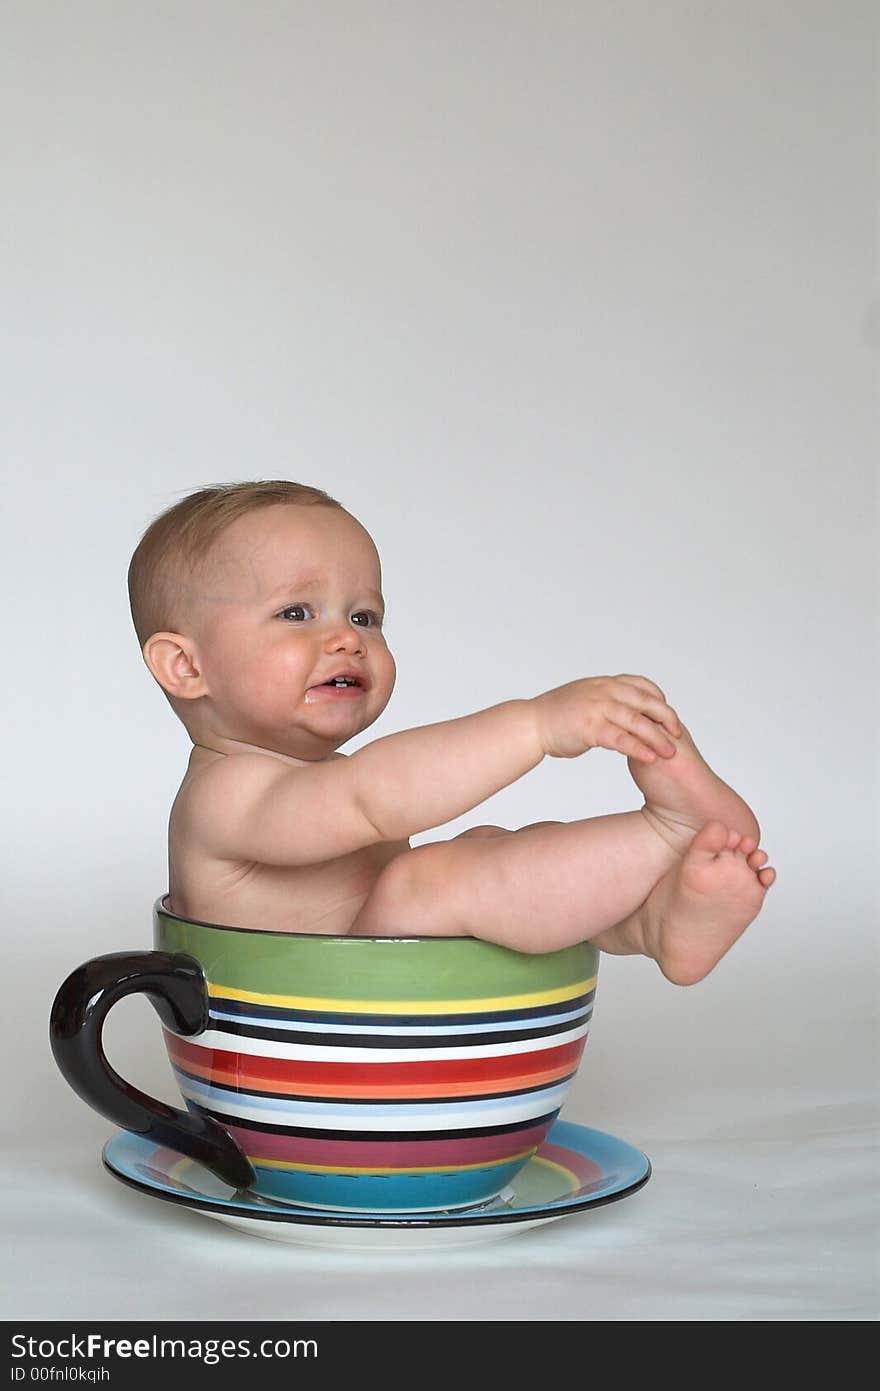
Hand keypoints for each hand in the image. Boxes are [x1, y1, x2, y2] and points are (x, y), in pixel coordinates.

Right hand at [532, 674, 682, 760]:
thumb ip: (606, 700)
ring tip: (670, 753)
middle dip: (666, 719)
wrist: (530, 724)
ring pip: (636, 721)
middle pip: (645, 702)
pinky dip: (638, 748)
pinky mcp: (590, 727)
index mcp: (604, 683)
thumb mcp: (586, 698)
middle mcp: (604, 691)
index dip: (658, 700)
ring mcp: (597, 708)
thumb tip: (622, 708)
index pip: (641, 685)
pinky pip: (621, 739)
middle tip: (678, 735)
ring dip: (657, 737)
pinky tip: (649, 758)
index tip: (667, 715)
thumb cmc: (556, 716)